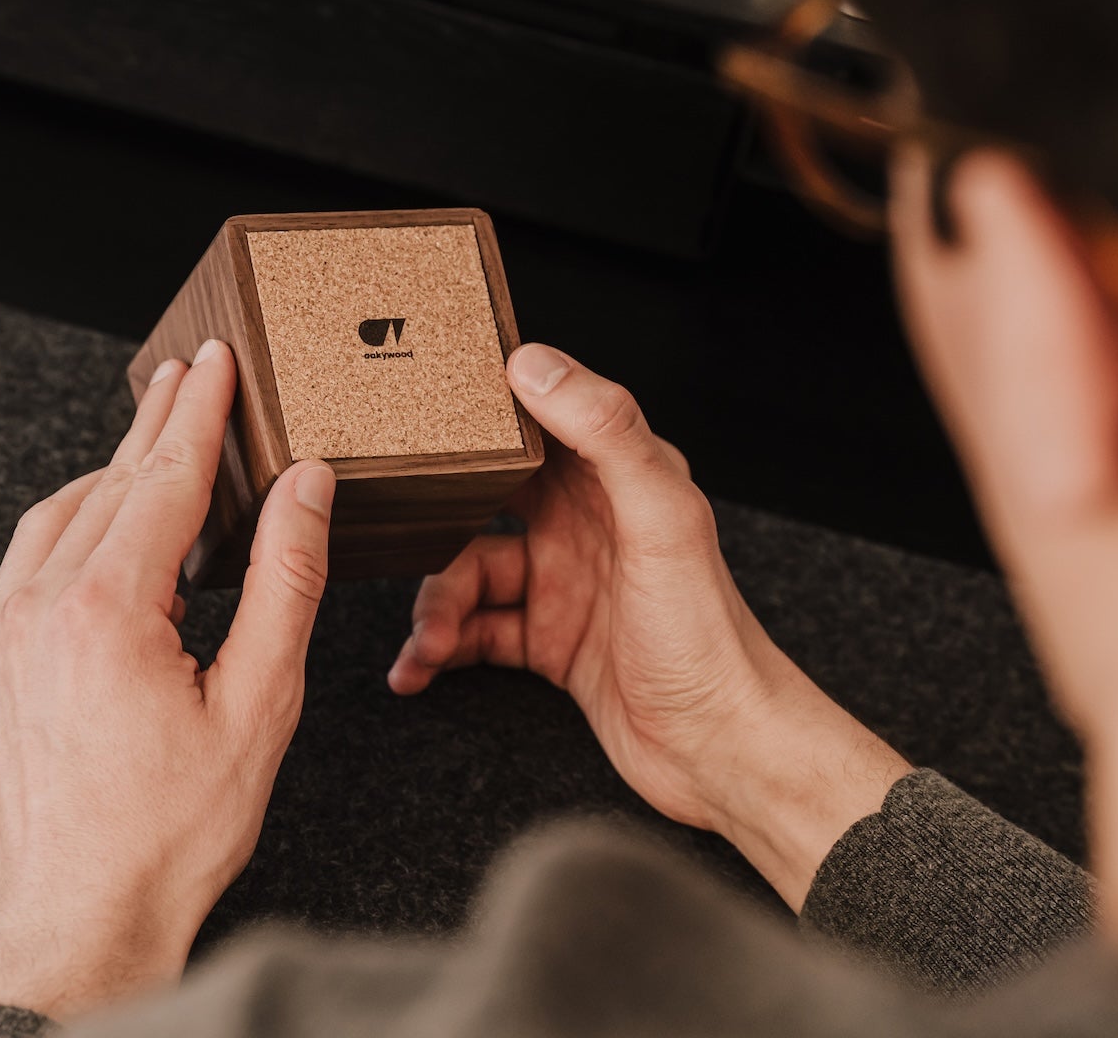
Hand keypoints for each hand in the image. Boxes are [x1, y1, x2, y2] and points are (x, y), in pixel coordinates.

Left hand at [0, 340, 335, 1018]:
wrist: (76, 925)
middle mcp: (36, 613)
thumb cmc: (169, 839)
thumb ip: (285, 582)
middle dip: (152, 425)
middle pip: (105, 485)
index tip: (214, 360)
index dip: (197, 411)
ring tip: (150, 457)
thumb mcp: (258, 706)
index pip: (165, 477)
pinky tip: (98, 553)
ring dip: (104, 480)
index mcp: (108, 611)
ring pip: (51, 524)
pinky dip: (64, 543)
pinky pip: (19, 578)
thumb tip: (304, 489)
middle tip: (186, 376)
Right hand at [388, 343, 908, 906]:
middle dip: (435, 519)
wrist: (724, 753)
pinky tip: (418, 668)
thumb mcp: (662, 519)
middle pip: (487, 498)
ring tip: (427, 644)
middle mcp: (589, 524)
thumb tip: (535, 365)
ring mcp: (566, 584)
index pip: (543, 417)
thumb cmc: (708, 639)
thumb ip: (606, 434)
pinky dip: (440, 648)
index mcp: (621, 478)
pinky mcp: (550, 642)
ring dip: (436, 606)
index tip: (426, 405)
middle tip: (394, 533)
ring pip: (469, 572)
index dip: (486, 407)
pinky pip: (474, 631)